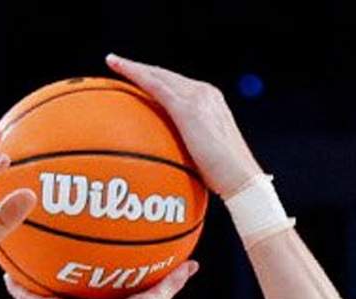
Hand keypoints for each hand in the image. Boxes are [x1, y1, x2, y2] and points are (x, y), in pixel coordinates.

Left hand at [106, 54, 263, 197]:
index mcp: (211, 101)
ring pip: (158, 75)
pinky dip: (136, 75)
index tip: (140, 78)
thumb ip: (189, 149)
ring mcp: (197, 97)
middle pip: (166, 75)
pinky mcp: (187, 108)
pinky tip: (120, 71)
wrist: (241, 179)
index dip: (157, 79)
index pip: (178, 85)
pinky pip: (155, 86)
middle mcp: (205, 93)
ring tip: (114, 62)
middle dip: (143, 69)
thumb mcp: (205, 156)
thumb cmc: (225, 177)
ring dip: (134, 68)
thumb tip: (172, 161)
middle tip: (118, 63)